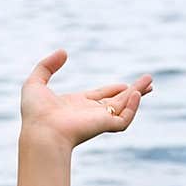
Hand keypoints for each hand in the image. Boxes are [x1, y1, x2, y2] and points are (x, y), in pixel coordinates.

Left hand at [20, 48, 152, 147]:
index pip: (99, 97)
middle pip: (116, 103)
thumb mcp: (35, 83)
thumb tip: (64, 52)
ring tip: (150, 83)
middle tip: (148, 83)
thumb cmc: (35, 114)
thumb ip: (47, 66)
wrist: (40, 133)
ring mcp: (97, 120)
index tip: (124, 85)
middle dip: (132, 93)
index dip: (112, 90)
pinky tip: (135, 94)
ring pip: (124, 108)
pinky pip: (124, 119)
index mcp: (76, 106)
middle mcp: (89, 114)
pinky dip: (132, 107)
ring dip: (137, 95)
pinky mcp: (103, 126)